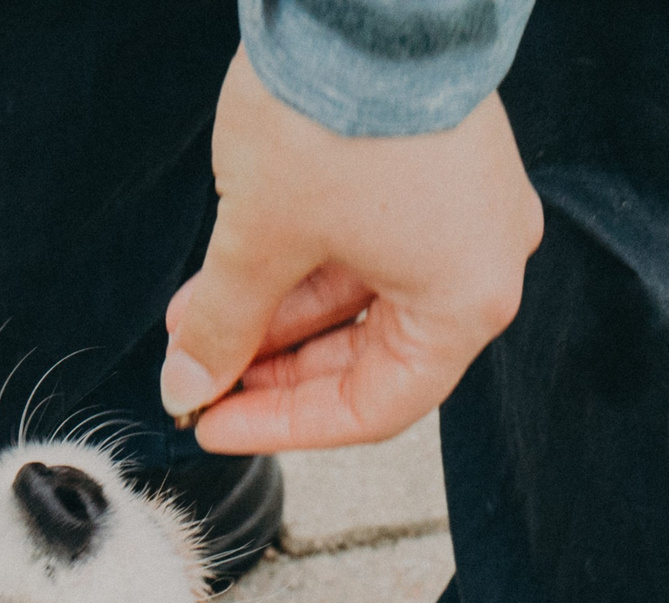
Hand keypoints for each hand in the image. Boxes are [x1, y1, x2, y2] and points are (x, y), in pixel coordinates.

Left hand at [161, 50, 543, 451]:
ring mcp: (460, 208)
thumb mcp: (260, 239)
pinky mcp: (432, 163)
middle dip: (270, 368)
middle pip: (365, 356)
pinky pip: (364, 243)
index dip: (282, 427)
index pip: (371, 408)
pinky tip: (226, 276)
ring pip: (356, 298)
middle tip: (199, 373)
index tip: (213, 423)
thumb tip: (189, 380)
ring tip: (193, 319)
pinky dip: (297, 264)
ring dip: (271, 315)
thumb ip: (223, 326)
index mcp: (465, 300)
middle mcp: (479, 260)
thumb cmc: (338, 110)